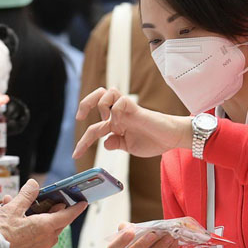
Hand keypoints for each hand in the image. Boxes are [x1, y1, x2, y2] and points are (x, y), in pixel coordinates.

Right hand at [0, 180, 86, 247]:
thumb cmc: (2, 234)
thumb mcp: (13, 209)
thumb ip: (26, 195)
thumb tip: (35, 184)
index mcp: (46, 227)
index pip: (67, 215)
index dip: (75, 208)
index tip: (82, 203)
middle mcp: (45, 241)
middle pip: (51, 222)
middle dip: (41, 209)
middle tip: (39, 201)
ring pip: (34, 230)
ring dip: (21, 217)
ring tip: (0, 205)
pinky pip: (24, 240)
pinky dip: (15, 230)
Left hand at [73, 87, 190, 158]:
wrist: (171, 139)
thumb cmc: (153, 140)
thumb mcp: (130, 147)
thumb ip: (116, 144)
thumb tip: (104, 143)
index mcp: (116, 124)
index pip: (94, 128)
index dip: (83, 141)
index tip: (75, 155)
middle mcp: (118, 114)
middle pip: (97, 96)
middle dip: (84, 104)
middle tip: (80, 118)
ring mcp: (126, 110)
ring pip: (106, 92)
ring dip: (100, 104)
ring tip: (106, 120)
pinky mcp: (136, 109)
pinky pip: (120, 101)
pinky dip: (116, 111)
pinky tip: (120, 123)